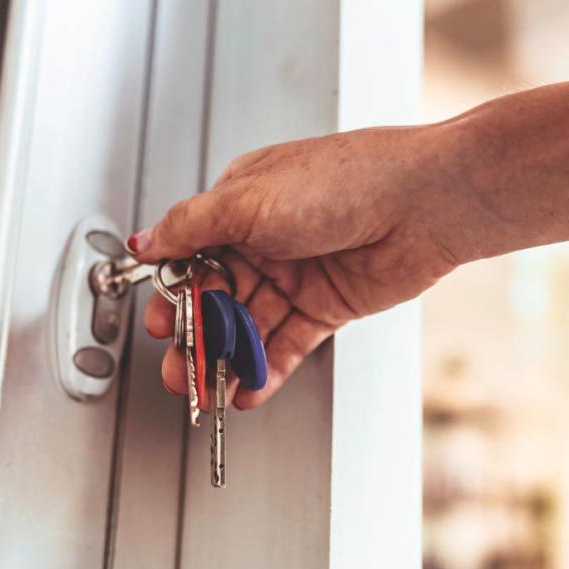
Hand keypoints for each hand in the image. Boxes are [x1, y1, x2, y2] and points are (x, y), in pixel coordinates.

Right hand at [130, 123, 478, 408]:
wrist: (424, 202)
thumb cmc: (346, 180)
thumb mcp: (248, 198)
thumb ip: (189, 226)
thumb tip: (145, 240)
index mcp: (240, 203)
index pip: (191, 255)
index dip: (174, 292)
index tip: (160, 323)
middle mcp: (266, 238)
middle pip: (216, 297)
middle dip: (195, 335)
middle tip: (179, 366)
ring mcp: (297, 274)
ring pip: (248, 326)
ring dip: (225, 359)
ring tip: (207, 388)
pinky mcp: (327, 307)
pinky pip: (286, 344)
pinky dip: (264, 369)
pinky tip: (246, 389)